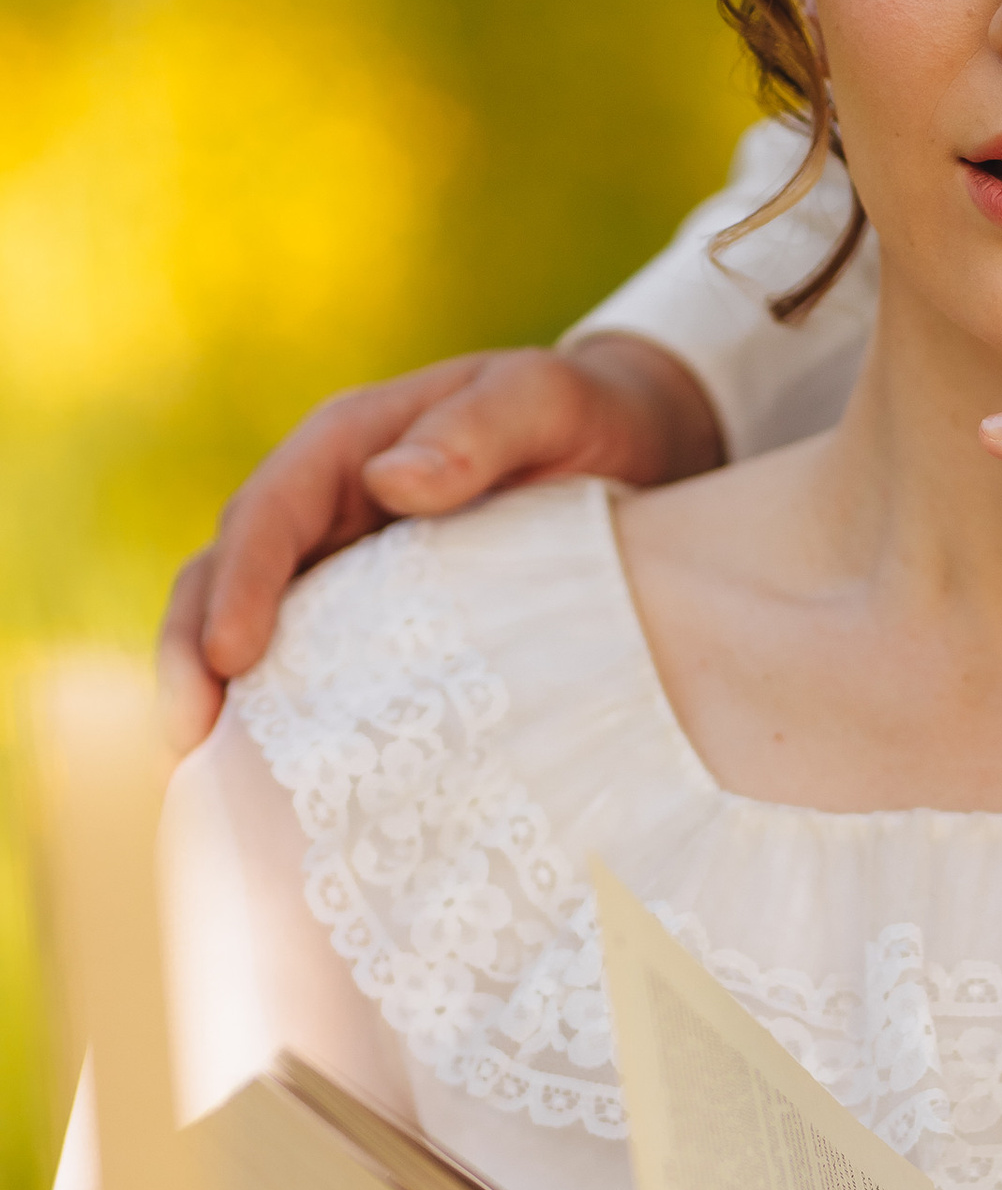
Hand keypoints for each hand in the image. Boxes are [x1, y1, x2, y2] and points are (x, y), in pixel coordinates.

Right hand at [157, 333, 724, 751]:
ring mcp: (338, 569)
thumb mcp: (544, 400)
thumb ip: (480, 429)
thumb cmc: (578, 414)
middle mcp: (324, 509)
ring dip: (217, 701)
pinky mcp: (367, 626)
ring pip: (249, 633)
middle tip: (185, 740)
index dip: (238, 584)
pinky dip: (280, 723)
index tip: (230, 656)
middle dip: (192, 655)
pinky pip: (307, 671)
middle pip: (224, 578)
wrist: (627, 444)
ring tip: (205, 781)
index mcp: (346, 447)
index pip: (268, 514)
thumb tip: (394, 481)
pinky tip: (277, 790)